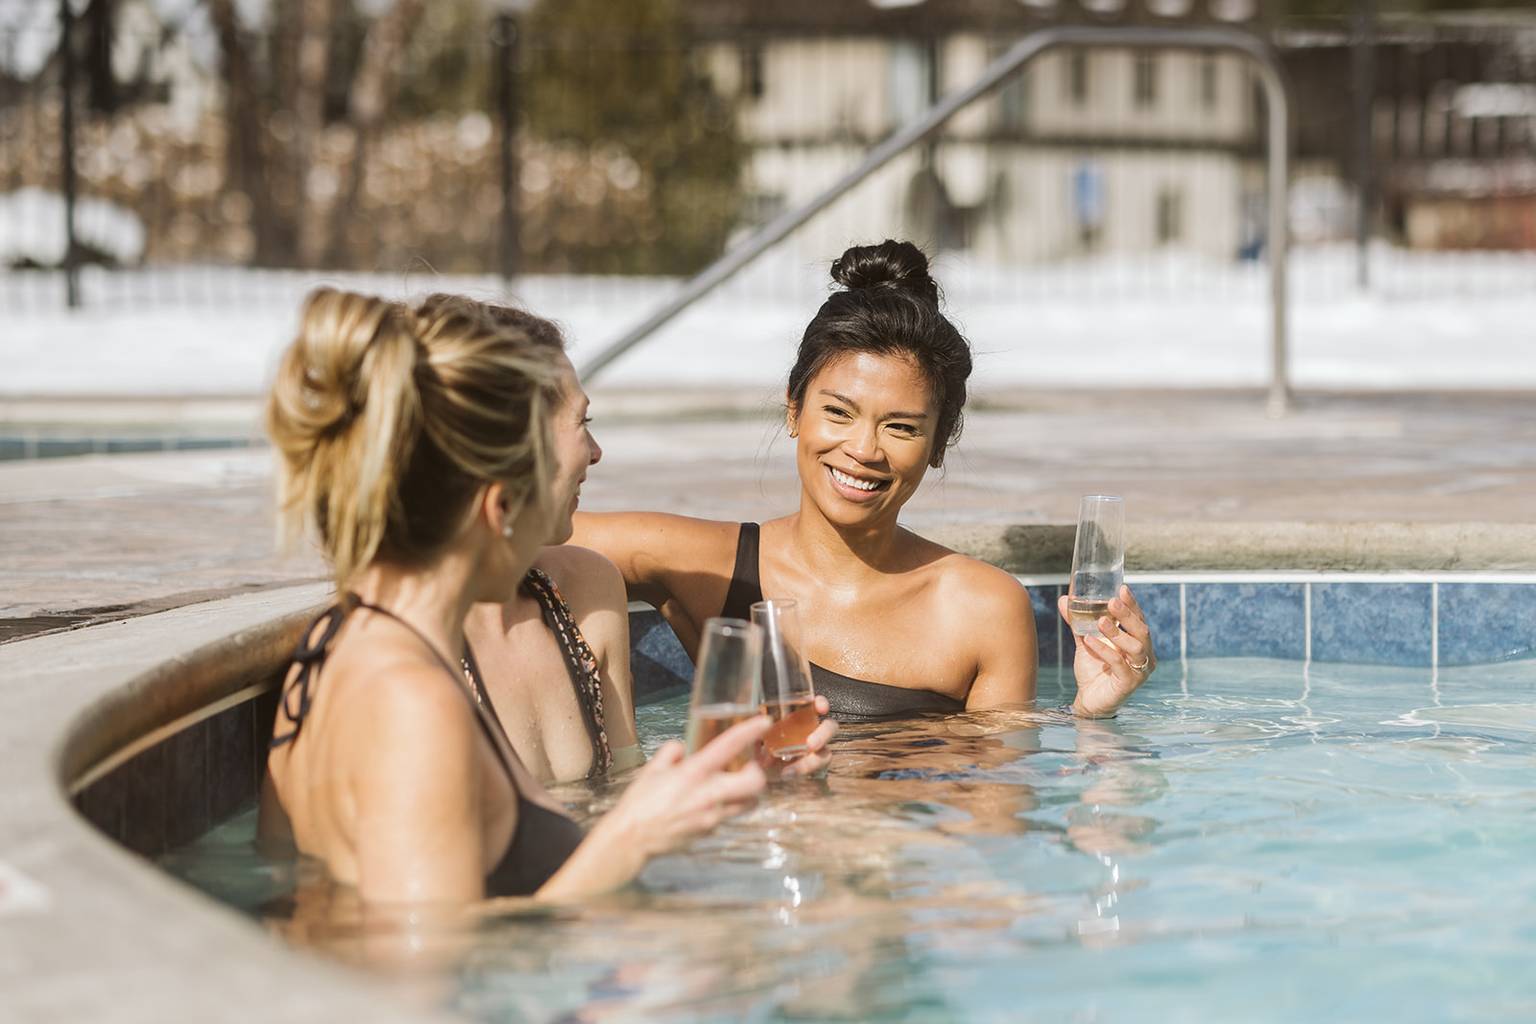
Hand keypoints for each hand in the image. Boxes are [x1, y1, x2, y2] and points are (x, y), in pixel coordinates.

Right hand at [602, 715, 769, 857]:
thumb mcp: (652, 769)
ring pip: (749, 804)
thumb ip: (671, 752)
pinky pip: (728, 817)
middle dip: (758, 773)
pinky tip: (710, 805)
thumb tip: (682, 749)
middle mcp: (709, 795)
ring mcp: (712, 816)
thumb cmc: (640, 803)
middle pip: (755, 784)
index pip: (729, 746)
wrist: (632, 838)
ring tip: (736, 786)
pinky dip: (726, 809)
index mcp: (694, 773)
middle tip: (750, 767)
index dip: (749, 731)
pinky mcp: (710, 832)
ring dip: (748, 793)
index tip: (763, 722)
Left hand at [760, 695, 838, 779]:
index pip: (817, 706)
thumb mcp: (756, 730)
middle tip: (809, 745)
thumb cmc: (759, 744)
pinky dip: (802, 770)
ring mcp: (813, 751)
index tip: (820, 708)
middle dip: (823, 735)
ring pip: (825, 753)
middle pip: (829, 728)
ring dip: (812, 761)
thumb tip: (758, 720)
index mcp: (800, 717)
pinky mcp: (809, 767)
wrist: (755, 769)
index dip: (822, 704)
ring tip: (794, 768)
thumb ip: (757, 724)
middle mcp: (811, 732)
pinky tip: (787, 772)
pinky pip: (814, 769)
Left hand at [1058, 584, 1155, 718]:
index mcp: (1137, 641)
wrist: (1089, 700)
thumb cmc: (1094, 669)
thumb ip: (1078, 622)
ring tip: (1100, 621)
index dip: (1131, 604)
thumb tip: (1064, 599)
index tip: (1122, 588)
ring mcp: (1139, 670)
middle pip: (1142, 630)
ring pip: (1135, 647)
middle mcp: (1144, 654)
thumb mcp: (1085, 642)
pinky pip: (1119, 664)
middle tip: (1111, 602)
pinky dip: (1104, 650)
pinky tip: (1089, 641)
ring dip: (1117, 632)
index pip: (1138, 619)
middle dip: (1127, 615)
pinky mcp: (1129, 683)